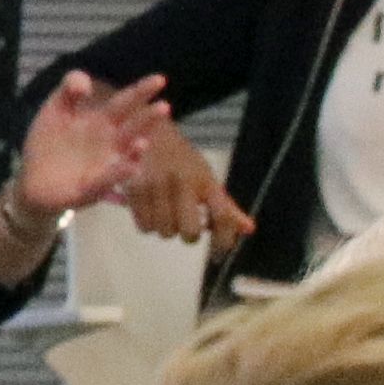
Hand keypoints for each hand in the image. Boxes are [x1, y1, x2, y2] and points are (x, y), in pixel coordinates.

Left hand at [8, 70, 173, 222]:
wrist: (31, 180)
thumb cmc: (49, 143)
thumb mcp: (54, 110)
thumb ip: (67, 90)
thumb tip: (86, 83)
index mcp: (100, 122)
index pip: (125, 103)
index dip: (141, 91)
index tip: (160, 80)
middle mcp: (109, 143)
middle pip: (132, 128)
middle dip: (148, 119)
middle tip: (164, 107)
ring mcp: (103, 166)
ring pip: (126, 158)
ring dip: (136, 151)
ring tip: (143, 143)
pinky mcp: (90, 188)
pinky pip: (105, 181)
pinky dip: (116, 174)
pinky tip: (128, 168)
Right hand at [118, 127, 251, 249]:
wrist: (148, 130)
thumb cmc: (182, 159)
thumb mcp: (206, 177)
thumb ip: (226, 206)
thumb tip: (249, 229)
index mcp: (205, 180)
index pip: (223, 217)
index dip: (224, 241)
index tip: (219, 254)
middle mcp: (183, 182)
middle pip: (190, 233)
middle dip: (189, 234)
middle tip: (185, 223)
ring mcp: (157, 186)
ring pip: (165, 232)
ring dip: (166, 228)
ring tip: (165, 211)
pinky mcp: (135, 188)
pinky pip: (143, 227)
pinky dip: (147, 223)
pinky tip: (150, 209)